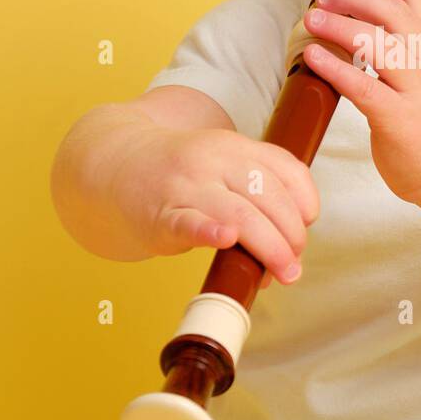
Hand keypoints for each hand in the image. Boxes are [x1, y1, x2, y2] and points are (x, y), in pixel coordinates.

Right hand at [110, 125, 318, 284]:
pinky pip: (189, 222)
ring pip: (240, 215)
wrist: (115, 164)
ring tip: (281, 273)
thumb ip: (255, 195)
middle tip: (292, 265)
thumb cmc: (180, 175)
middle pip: (270, 199)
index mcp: (235, 146)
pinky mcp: (161, 214)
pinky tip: (226, 240)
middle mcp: (214, 160)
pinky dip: (210, 232)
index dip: (306, 203)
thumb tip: (288, 251)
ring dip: (269, 248)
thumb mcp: (221, 164)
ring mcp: (186, 186)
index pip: (288, 171)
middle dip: (291, 237)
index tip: (306, 226)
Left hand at [300, 0, 420, 203]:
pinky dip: (335, 67)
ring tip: (311, 20)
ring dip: (339, 26)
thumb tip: (357, 13)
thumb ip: (404, 43)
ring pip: (378, 44)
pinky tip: (312, 57)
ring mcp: (415, 90)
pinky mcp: (398, 120)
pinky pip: (364, 87)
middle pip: (393, 11)